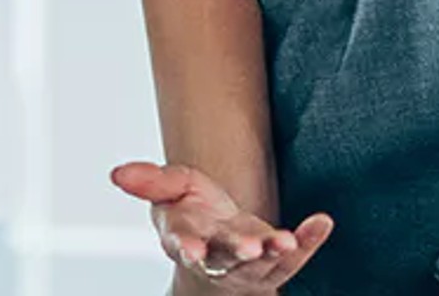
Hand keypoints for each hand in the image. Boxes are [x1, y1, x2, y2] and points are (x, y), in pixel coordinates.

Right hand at [112, 161, 332, 292]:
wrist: (219, 238)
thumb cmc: (193, 211)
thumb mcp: (170, 190)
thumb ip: (149, 182)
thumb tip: (116, 173)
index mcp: (185, 239)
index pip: (183, 245)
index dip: (187, 247)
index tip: (191, 250)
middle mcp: (216, 256)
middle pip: (226, 259)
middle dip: (237, 254)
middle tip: (250, 249)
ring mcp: (248, 263)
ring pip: (262, 265)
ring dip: (276, 253)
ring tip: (288, 240)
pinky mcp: (275, 262)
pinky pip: (295, 257)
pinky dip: (310, 240)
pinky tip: (322, 222)